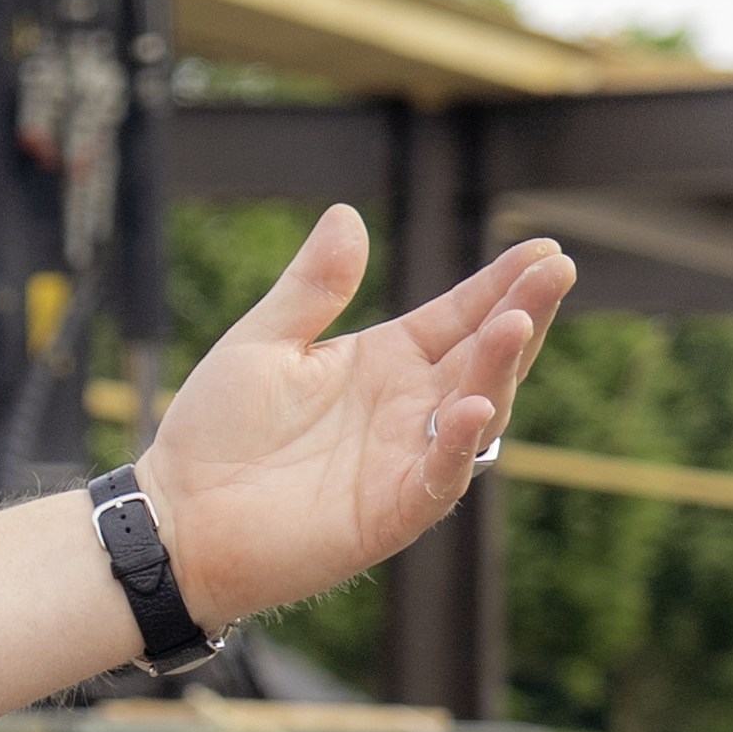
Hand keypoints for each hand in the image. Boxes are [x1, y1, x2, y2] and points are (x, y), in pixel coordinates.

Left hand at [131, 207, 569, 629]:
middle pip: (483, 356)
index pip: (457, 317)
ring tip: (516, 324)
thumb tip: (346, 214)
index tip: (543, 249)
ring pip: (475, 411)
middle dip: (522, 314)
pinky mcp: (392, 512)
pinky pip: (440, 477)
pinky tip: (473, 407)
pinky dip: (458, 446)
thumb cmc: (215, 432)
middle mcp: (408, 409)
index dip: (500, 285)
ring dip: (499, 370)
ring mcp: (406, 460)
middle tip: (556, 271)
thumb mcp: (264, 343)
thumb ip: (312, 287)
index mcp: (384, 362)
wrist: (176, 517)